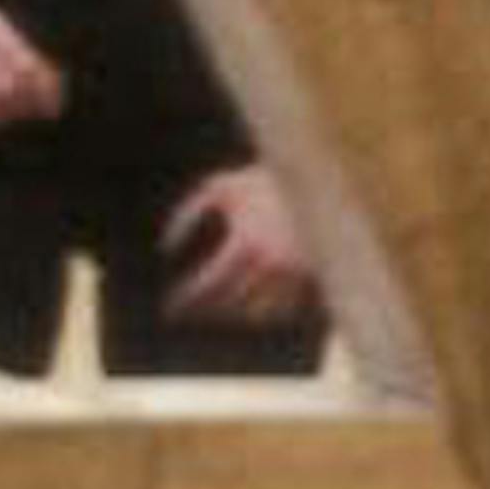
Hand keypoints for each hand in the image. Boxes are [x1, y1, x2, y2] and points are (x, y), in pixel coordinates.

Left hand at [162, 163, 315, 326]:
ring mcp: (298, 273)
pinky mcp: (317, 275)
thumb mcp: (219, 188)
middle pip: (232, 304)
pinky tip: (251, 307)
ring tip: (220, 310)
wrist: (324, 173)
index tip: (171, 309)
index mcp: (246, 243)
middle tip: (191, 313)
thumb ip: (187, 212)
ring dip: (237, 315)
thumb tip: (166, 247)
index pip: (208, 284)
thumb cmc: (263, 179)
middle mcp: (272, 264)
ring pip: (262, 313)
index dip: (186, 300)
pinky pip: (288, 307)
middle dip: (208, 310)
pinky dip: (268, 311)